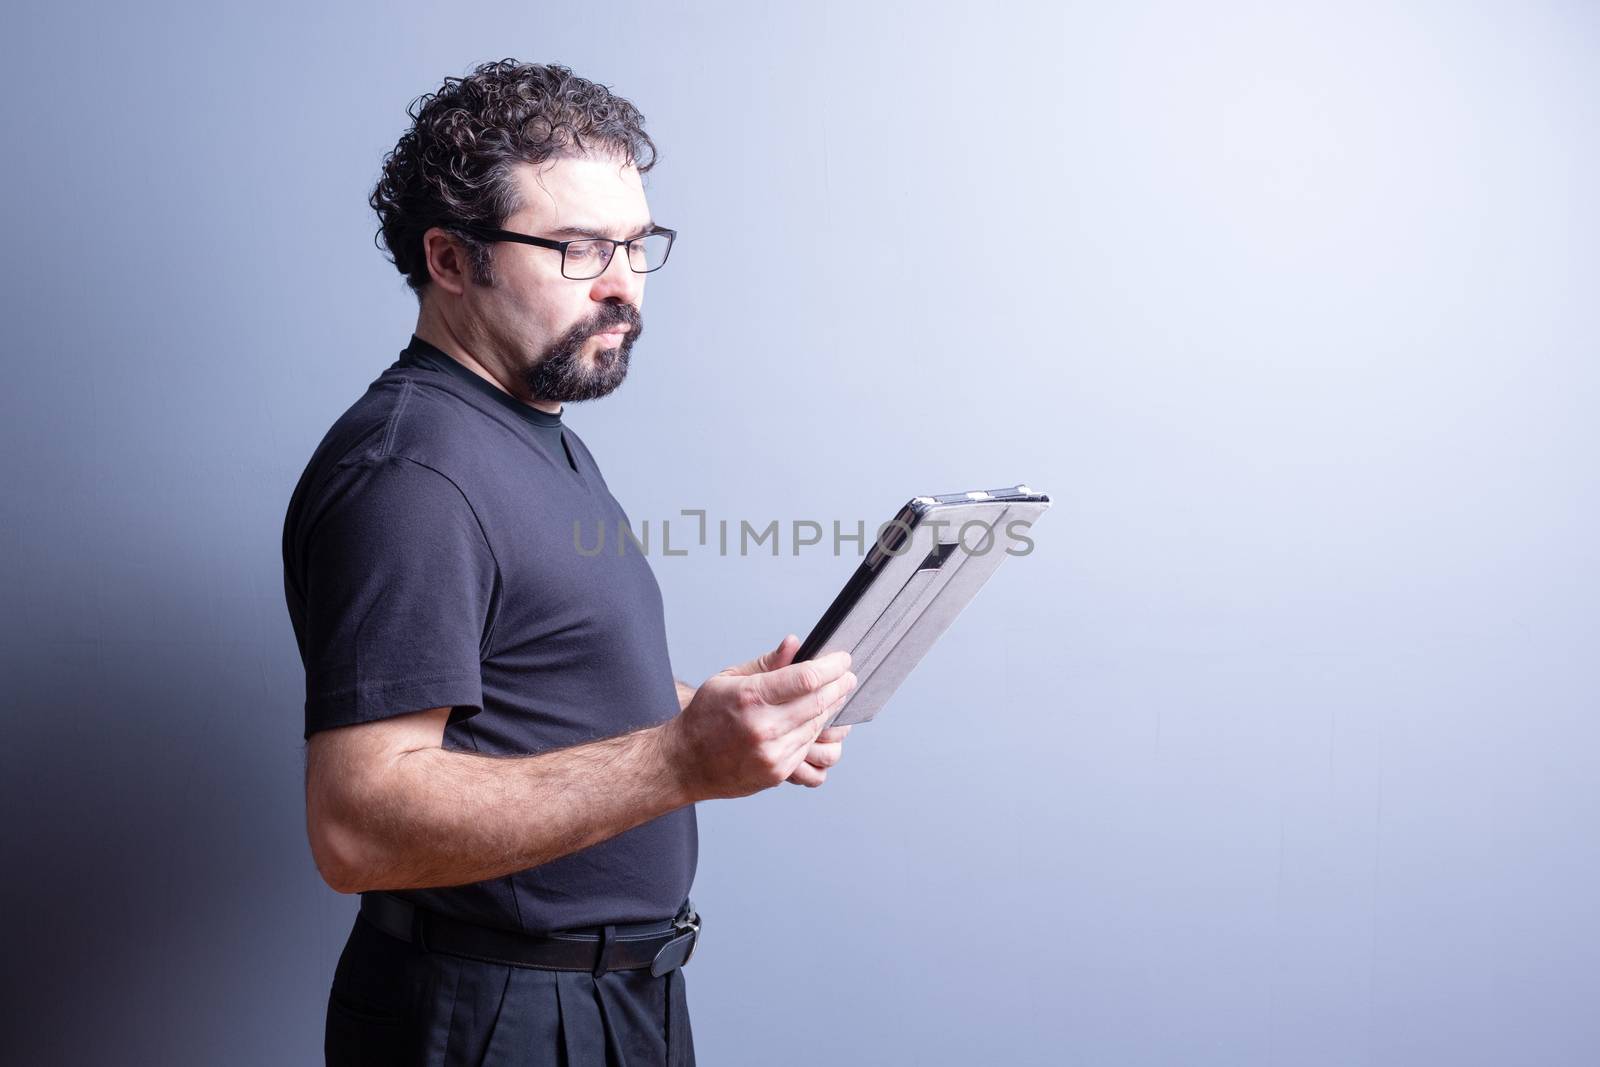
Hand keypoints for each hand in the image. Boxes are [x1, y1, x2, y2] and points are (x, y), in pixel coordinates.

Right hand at [663, 635, 855, 800]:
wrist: (685, 763)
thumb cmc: (704, 716)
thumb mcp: (727, 679)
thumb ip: (766, 663)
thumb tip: (795, 644)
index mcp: (750, 697)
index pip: (806, 678)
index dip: (832, 667)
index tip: (843, 660)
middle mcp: (764, 727)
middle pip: (820, 702)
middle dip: (840, 686)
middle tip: (848, 677)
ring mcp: (772, 754)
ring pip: (819, 727)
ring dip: (832, 710)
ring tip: (834, 697)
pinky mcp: (778, 774)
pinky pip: (812, 751)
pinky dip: (817, 734)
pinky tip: (816, 722)